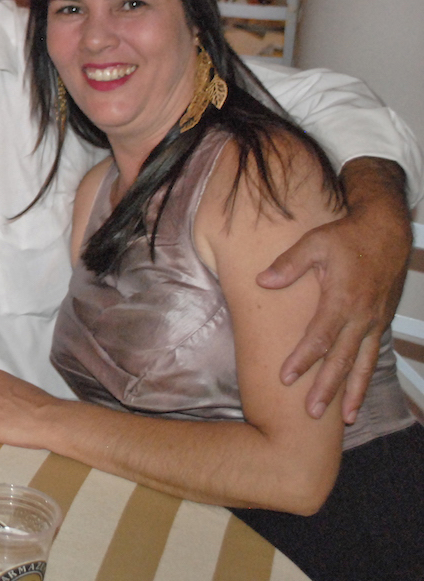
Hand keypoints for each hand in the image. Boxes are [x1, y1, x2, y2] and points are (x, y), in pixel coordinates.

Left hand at [258, 158, 410, 422]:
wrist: (386, 232)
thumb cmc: (348, 236)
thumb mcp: (315, 242)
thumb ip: (289, 264)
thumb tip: (263, 281)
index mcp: (343, 299)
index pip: (320, 338)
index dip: (303, 360)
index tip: (285, 378)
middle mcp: (362, 316)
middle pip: (342, 359)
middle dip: (327, 388)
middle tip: (312, 412)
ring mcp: (374, 322)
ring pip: (363, 364)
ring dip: (353, 392)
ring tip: (346, 418)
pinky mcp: (380, 322)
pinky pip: (372, 355)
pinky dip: (366, 377)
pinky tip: (358, 393)